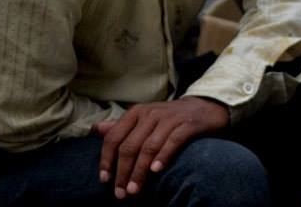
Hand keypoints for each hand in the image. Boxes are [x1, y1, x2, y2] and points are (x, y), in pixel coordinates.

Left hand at [93, 96, 229, 198]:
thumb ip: (121, 126)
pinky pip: (172, 142)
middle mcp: (151, 114)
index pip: (114, 137)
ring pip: (148, 147)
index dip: (106, 160)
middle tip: (121, 193)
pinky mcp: (187, 125)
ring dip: (140, 171)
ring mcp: (169, 119)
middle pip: (130, 146)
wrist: (205, 107)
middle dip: (123, 172)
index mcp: (136, 112)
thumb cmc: (170, 118)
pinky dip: (163, 157)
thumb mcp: (144, 118)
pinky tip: (157, 171)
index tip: (105, 180)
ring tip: (135, 189)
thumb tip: (95, 130)